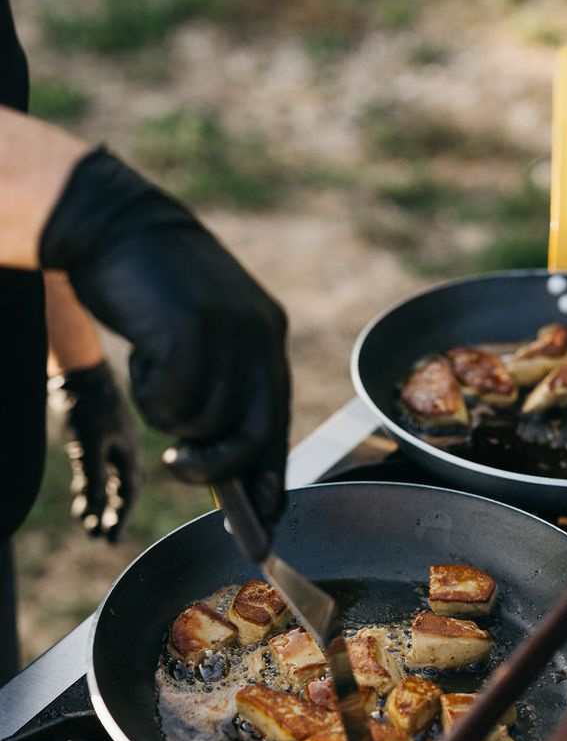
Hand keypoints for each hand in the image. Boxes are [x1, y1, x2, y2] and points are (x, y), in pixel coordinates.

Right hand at [40, 148, 289, 528]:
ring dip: (168, 414)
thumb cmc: (150, 288)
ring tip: (151, 370)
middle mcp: (260, 335)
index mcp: (268, 336)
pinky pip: (173, 401)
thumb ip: (223, 384)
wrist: (114, 224)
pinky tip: (141, 353)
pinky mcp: (194, 330)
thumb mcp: (202, 334)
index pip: (278, 421)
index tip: (263, 517)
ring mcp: (231, 331)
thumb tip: (233, 463)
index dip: (270, 475)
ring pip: (207, 422)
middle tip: (178, 467)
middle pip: (256, 433)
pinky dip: (148, 393)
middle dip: (218, 467)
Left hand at [50, 361, 142, 542]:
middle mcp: (123, 455)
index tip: (111, 539)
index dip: (120, 519)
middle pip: (121, 494)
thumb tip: (97, 507)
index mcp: (129, 456)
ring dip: (98, 505)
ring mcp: (110, 449)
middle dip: (112, 516)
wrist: (79, 375)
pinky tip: (81, 502)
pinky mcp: (96, 443)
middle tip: (101, 538)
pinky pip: (96, 474)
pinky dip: (90, 489)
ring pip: (107, 485)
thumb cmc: (89, 407)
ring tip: (87, 525)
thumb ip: (94, 477)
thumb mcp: (90, 445)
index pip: (128, 496)